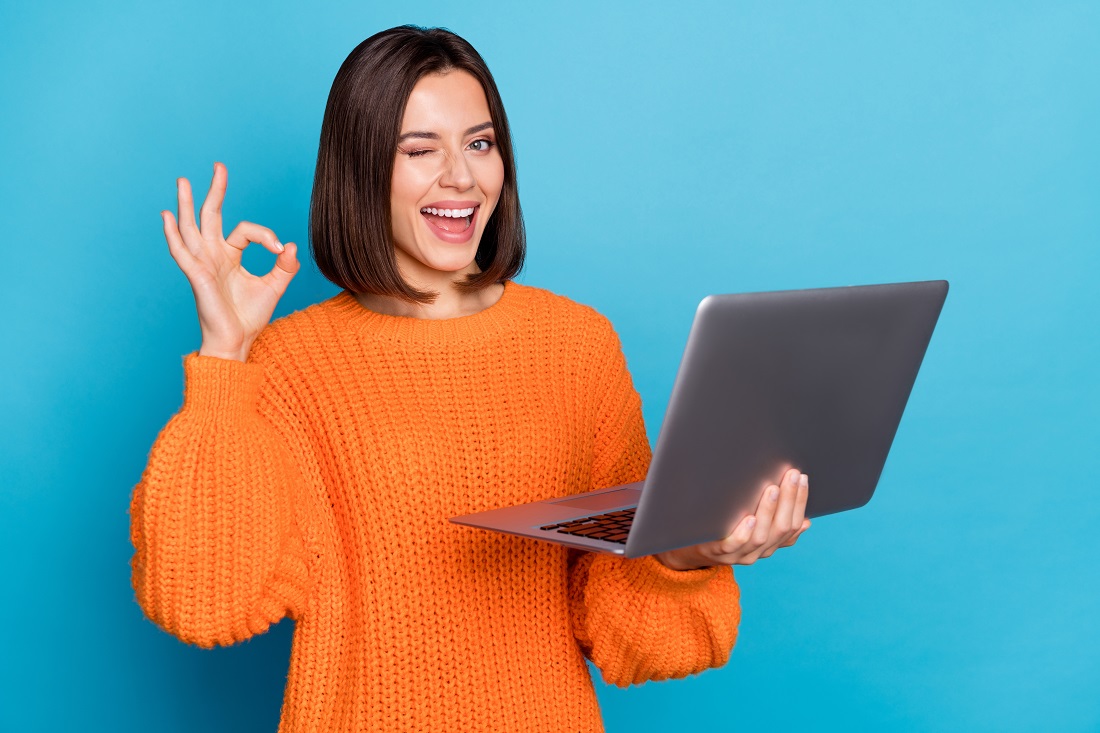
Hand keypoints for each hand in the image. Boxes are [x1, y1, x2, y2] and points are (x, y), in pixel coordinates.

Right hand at [162, 162, 299, 361]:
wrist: (237, 341)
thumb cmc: (249, 317)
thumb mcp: (274, 287)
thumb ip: (284, 266)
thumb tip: (290, 246)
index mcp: (230, 256)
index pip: (245, 230)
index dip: (266, 236)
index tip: (281, 251)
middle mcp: (213, 255)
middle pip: (211, 216)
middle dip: (215, 191)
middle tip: (219, 166)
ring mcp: (202, 264)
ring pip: (191, 228)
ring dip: (187, 204)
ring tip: (183, 181)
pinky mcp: (196, 275)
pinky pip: (181, 252)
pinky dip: (172, 234)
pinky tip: (166, 216)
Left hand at [655, 468, 810, 570]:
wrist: (685, 547)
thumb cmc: (719, 527)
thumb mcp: (749, 524)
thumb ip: (773, 522)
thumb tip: (806, 521)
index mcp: (769, 544)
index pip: (792, 524)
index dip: (800, 501)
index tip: (802, 477)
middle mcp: (757, 551)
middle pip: (781, 528)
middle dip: (789, 499)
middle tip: (792, 474)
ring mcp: (737, 554)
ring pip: (761, 536)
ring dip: (769, 511)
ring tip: (772, 489)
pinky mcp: (716, 552)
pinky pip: (734, 545)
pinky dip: (744, 532)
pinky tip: (750, 518)